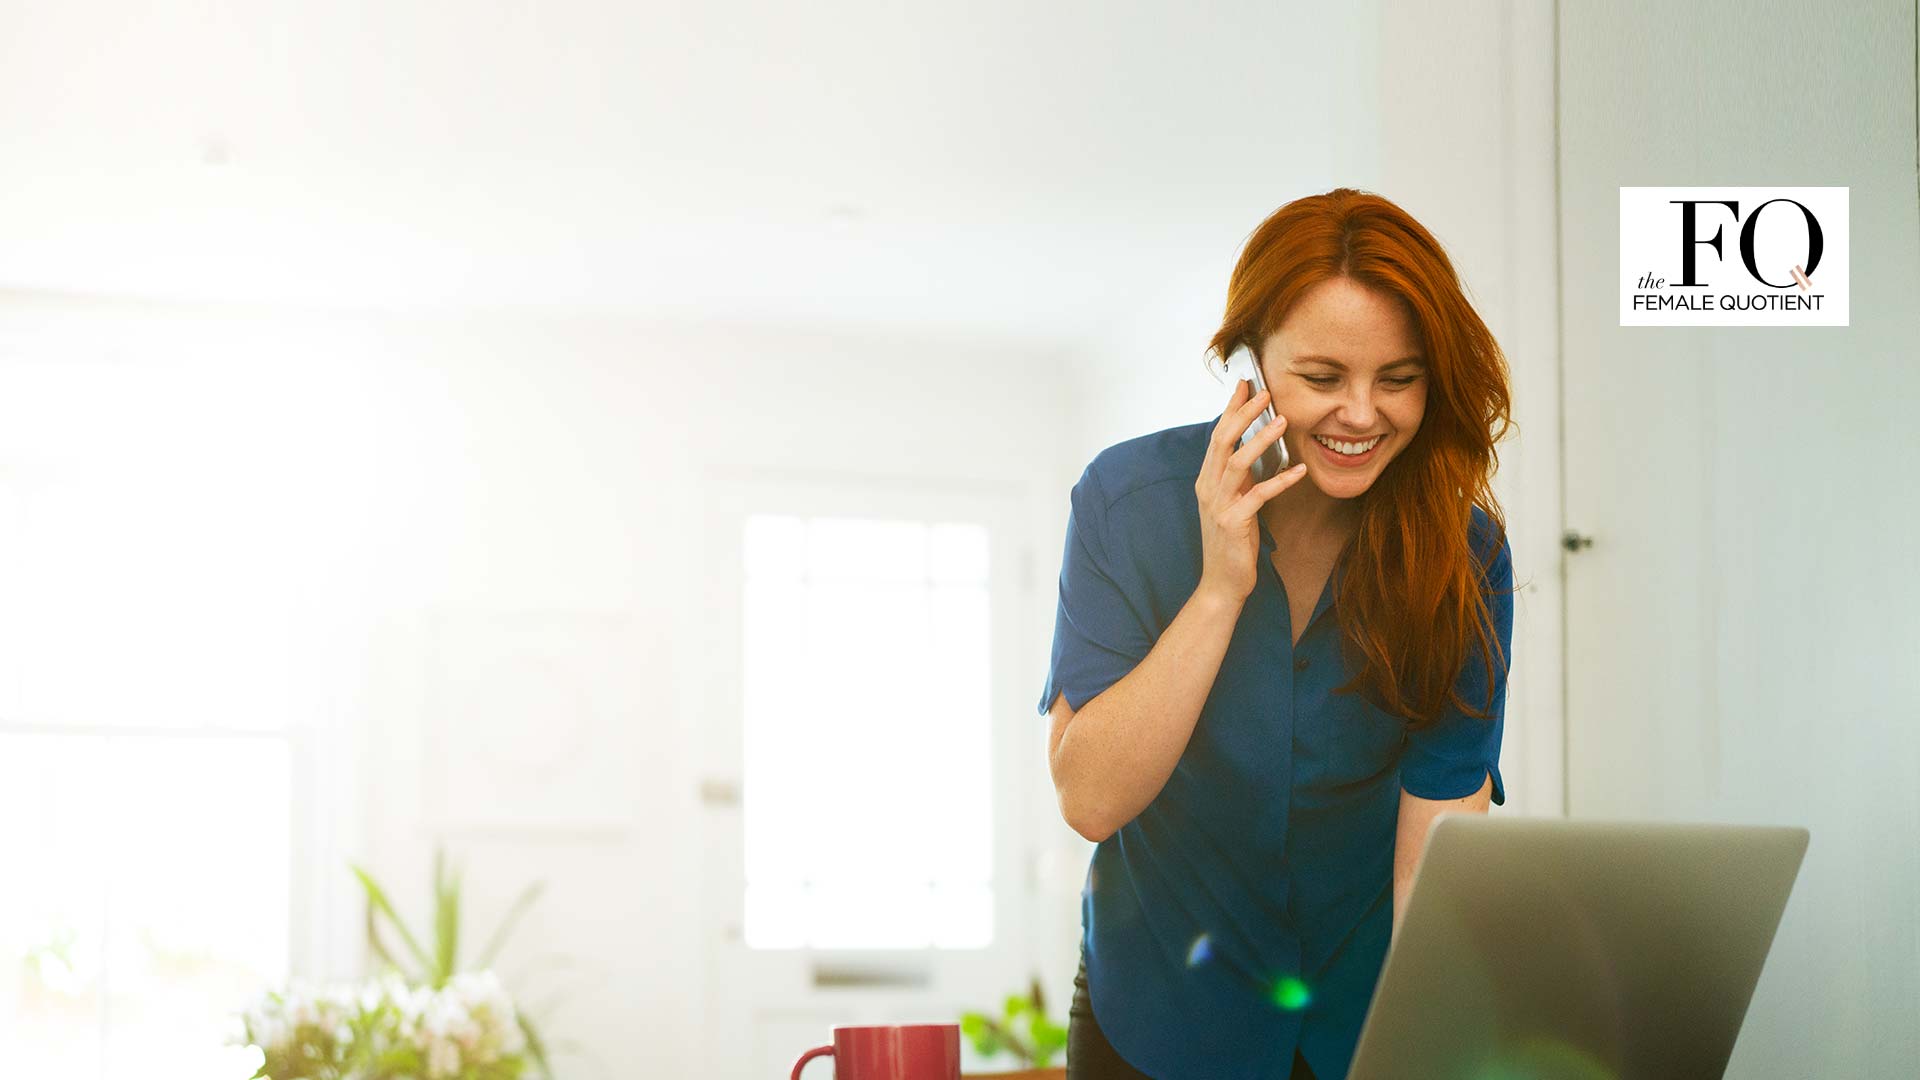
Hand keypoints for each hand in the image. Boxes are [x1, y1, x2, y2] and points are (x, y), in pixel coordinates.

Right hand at [1194, 379, 1309, 602]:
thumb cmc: (1230, 544)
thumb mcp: (1232, 503)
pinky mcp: (1233, 523)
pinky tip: (1300, 470)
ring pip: (1237, 462)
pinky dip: (1280, 481)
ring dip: (1260, 439)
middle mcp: (1207, 488)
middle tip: (1264, 392)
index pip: (1217, 436)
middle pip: (1222, 441)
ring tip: (1282, 420)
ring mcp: (1218, 506)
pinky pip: (1258, 495)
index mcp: (1206, 480)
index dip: (1230, 409)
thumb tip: (1254, 450)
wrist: (1221, 584)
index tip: (1244, 384)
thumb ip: (1238, 478)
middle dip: (1243, 414)